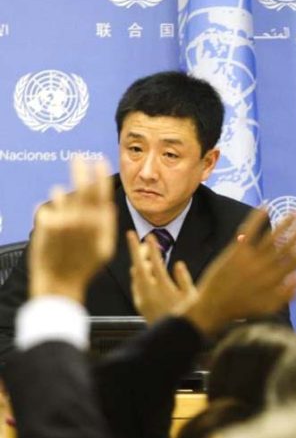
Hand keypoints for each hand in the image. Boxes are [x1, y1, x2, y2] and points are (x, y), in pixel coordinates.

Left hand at [29, 157, 115, 302]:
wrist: (59, 281)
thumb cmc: (83, 267)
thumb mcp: (105, 250)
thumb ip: (107, 227)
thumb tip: (107, 206)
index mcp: (98, 224)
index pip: (101, 193)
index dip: (99, 176)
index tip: (98, 161)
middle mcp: (81, 219)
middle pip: (81, 187)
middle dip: (80, 169)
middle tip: (78, 156)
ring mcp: (63, 219)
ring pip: (62, 197)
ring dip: (63, 197)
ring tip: (64, 216)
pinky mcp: (46, 222)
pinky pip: (49, 209)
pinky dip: (51, 212)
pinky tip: (54, 226)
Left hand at [127, 231, 197, 322]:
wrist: (173, 338)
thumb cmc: (188, 317)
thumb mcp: (192, 297)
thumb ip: (184, 278)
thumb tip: (177, 264)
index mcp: (164, 287)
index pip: (155, 261)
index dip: (152, 247)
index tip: (150, 236)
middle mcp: (150, 292)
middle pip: (138, 265)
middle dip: (136, 249)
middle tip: (134, 237)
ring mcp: (142, 299)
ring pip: (134, 274)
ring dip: (138, 262)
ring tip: (143, 254)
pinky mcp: (139, 305)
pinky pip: (135, 284)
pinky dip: (137, 275)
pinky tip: (142, 272)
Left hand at [183, 209, 295, 335]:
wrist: (212, 307)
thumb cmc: (242, 309)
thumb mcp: (269, 307)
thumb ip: (287, 294)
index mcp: (275, 280)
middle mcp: (266, 267)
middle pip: (288, 245)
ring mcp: (250, 258)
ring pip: (272, 237)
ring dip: (285, 223)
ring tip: (295, 211)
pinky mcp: (235, 252)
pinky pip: (248, 232)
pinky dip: (257, 219)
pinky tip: (265, 207)